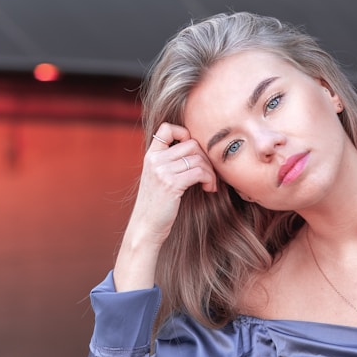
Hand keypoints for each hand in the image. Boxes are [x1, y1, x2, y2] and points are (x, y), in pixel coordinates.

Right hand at [113, 123, 216, 290]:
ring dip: (211, 172)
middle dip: (206, 158)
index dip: (184, 133)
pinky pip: (200, 172)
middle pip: (192, 144)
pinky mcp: (171, 184)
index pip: (167, 128)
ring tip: (210, 184)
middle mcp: (155, 160)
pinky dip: (209, 180)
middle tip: (209, 174)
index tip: (194, 152)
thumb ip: (168, 162)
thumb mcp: (157, 178)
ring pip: (199, 158)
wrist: (145, 228)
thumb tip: (196, 150)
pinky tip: (208, 189)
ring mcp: (162, 171)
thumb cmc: (156, 205)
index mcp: (151, 156)